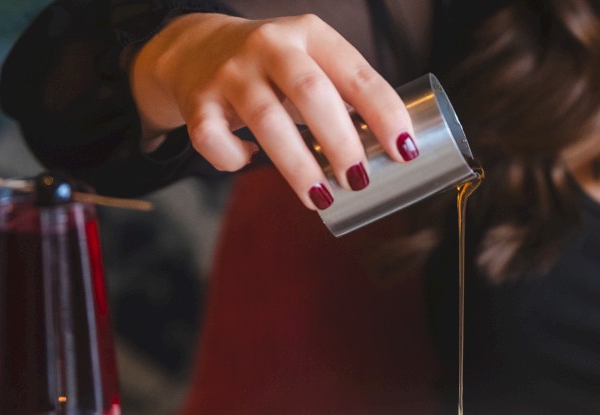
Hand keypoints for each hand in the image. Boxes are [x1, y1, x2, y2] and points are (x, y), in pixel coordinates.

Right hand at [130, 13, 418, 210]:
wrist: (195, 47)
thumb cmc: (273, 69)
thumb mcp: (311, 62)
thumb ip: (341, 95)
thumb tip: (388, 151)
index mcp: (311, 34)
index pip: (356, 72)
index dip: (384, 112)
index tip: (404, 149)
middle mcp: (270, 45)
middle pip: (312, 94)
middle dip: (341, 142)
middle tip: (359, 180)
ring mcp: (231, 71)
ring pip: (266, 120)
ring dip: (297, 165)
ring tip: (320, 197)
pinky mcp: (198, 99)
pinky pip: (213, 137)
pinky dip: (233, 158)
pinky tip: (248, 160)